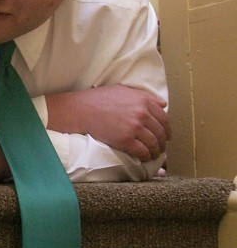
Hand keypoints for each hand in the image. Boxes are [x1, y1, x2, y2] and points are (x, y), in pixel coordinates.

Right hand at [46, 85, 169, 161]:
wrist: (81, 110)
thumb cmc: (99, 99)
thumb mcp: (123, 90)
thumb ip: (144, 96)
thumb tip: (163, 103)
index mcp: (143, 101)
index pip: (163, 118)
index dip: (166, 129)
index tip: (166, 135)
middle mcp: (142, 114)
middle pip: (160, 132)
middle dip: (162, 142)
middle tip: (161, 148)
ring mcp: (134, 128)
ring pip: (153, 143)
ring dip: (156, 151)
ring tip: (154, 155)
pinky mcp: (126, 140)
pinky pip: (142, 151)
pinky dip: (145, 156)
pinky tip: (144, 158)